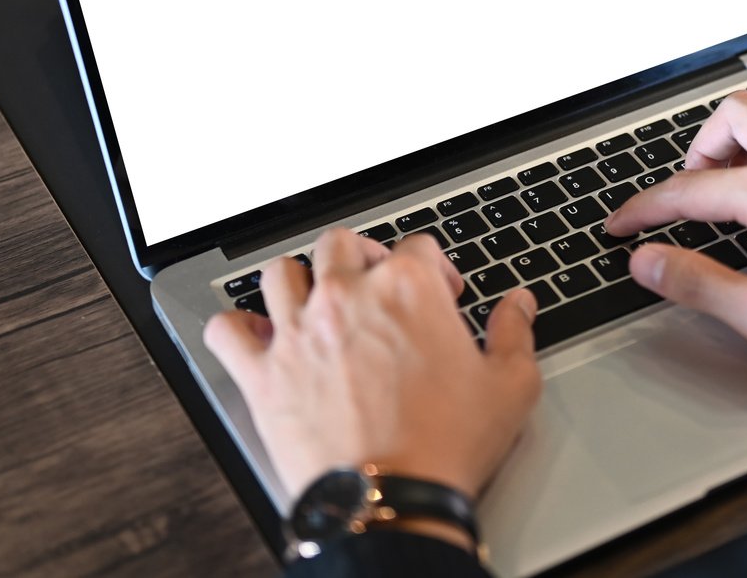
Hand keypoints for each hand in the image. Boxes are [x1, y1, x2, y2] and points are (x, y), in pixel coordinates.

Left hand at [203, 228, 541, 511]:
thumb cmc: (446, 446)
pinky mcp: (263, 375)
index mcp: (409, 290)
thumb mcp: (509, 386)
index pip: (418, 245)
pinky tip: (256, 338)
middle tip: (376, 285)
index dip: (436, 267)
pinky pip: (227, 330)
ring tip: (316, 302)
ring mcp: (300, 333)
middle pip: (341, 244)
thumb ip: (515, 334)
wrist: (391, 502)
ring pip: (281, 273)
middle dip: (362, 257)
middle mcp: (348, 297)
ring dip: (299, 281)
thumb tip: (520, 305)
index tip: (443, 293)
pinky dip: (238, 329)